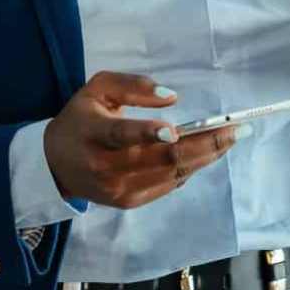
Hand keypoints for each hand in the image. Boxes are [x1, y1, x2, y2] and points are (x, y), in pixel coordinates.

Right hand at [43, 72, 246, 208]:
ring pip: (171, 174)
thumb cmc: (81, 119)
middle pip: (160, 159)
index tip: (174, 129)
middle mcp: (104, 166)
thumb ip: (132, 87)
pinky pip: (169, 184)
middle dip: (203, 144)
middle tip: (235, 129)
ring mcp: (118, 189)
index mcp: (92, 133)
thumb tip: (171, 97)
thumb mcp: (97, 89)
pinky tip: (207, 152)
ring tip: (231, 138)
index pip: (120, 135)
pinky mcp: (128, 202)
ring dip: (206, 156)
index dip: (146, 133)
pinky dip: (191, 167)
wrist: (54, 165)